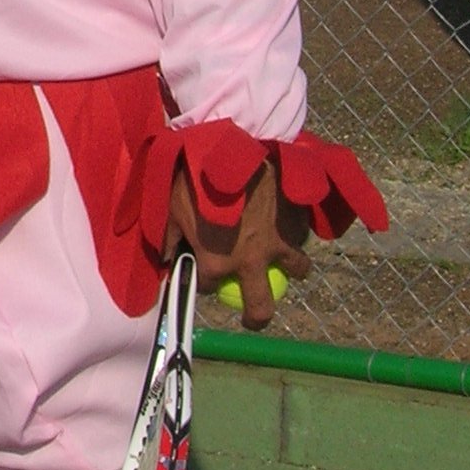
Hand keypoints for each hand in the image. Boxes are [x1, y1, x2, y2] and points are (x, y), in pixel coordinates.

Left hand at [167, 159, 310, 330]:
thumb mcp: (171, 206)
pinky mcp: (297, 222)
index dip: (203, 281)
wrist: (237, 151)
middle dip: (257, 318)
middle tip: (253, 318)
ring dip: (294, 268)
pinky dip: (298, 233)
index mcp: (216, 263)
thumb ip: (168, 237)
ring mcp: (279, 243)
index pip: (208, 286)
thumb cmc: (197, 178)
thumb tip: (165, 259)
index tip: (203, 273)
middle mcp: (250, 262)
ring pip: (298, 268)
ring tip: (290, 263)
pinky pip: (304, 236)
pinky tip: (291, 223)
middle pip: (261, 307)